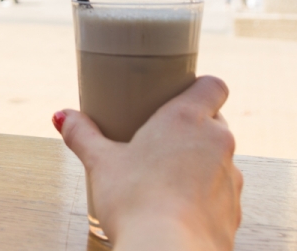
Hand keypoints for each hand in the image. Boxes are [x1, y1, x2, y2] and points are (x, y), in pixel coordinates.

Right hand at [56, 76, 242, 250]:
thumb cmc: (135, 203)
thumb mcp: (100, 163)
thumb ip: (82, 134)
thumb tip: (62, 116)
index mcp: (186, 119)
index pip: (213, 86)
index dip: (199, 88)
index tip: (178, 98)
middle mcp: (217, 143)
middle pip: (214, 122)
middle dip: (191, 129)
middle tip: (159, 141)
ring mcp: (231, 179)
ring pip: (219, 159)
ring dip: (199, 164)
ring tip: (166, 178)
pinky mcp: (234, 211)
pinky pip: (221, 194)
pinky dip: (204, 196)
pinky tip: (177, 208)